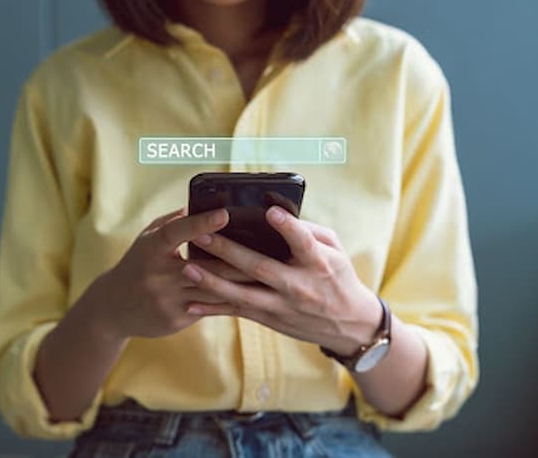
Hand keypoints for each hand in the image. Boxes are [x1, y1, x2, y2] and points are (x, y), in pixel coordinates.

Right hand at [89, 206, 253, 339]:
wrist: (113, 308)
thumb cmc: (138, 264)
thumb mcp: (147, 239)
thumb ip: (173, 222)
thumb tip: (202, 204)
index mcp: (150, 249)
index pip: (176, 232)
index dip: (200, 223)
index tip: (225, 214)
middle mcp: (158, 275)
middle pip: (204, 266)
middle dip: (237, 259)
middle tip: (267, 248)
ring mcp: (167, 300)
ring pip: (212, 290)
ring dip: (241, 283)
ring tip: (270, 274)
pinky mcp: (175, 320)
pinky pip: (210, 309)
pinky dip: (231, 301)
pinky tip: (255, 296)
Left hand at [181, 205, 382, 354]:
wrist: (349, 325)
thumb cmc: (338, 276)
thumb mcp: (335, 250)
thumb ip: (308, 231)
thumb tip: (276, 213)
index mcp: (318, 263)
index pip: (303, 243)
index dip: (288, 228)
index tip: (270, 213)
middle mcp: (298, 286)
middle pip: (260, 268)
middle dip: (229, 251)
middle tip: (202, 235)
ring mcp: (282, 305)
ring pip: (243, 295)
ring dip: (213, 282)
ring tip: (188, 267)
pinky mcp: (270, 319)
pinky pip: (237, 313)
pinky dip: (213, 309)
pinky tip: (190, 304)